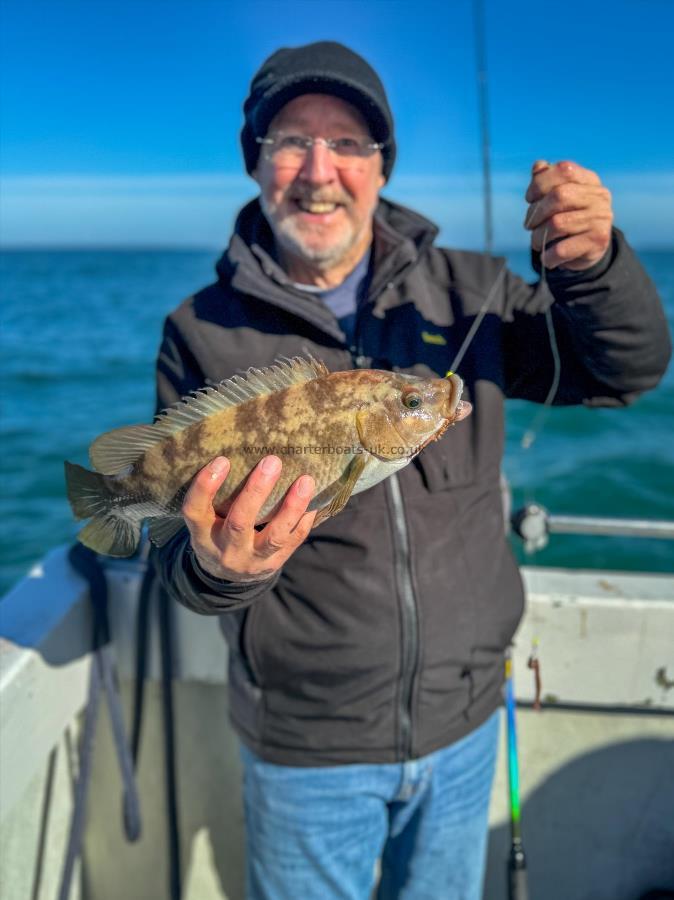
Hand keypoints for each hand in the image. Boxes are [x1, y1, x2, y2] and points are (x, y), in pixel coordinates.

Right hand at [182, 455, 316, 581]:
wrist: (228, 577)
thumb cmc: (216, 532)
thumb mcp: (206, 519)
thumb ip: (214, 495)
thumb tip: (240, 446)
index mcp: (202, 535)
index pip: (195, 511)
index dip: (205, 487)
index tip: (222, 460)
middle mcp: (226, 550)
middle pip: (240, 522)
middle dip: (257, 491)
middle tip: (272, 461)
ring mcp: (252, 560)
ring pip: (274, 536)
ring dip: (291, 507)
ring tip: (305, 481)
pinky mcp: (274, 563)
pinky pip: (293, 541)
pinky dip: (304, 519)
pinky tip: (313, 498)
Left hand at [524, 160, 612, 270]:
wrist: (591, 248)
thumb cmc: (569, 217)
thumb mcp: (559, 196)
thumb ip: (547, 180)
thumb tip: (538, 166)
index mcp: (589, 180)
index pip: (564, 169)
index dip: (540, 183)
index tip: (530, 198)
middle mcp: (599, 196)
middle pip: (559, 196)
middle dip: (536, 213)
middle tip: (529, 225)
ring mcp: (600, 218)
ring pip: (557, 224)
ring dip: (538, 236)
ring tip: (536, 242)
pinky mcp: (598, 241)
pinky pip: (562, 249)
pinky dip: (548, 256)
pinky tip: (547, 257)